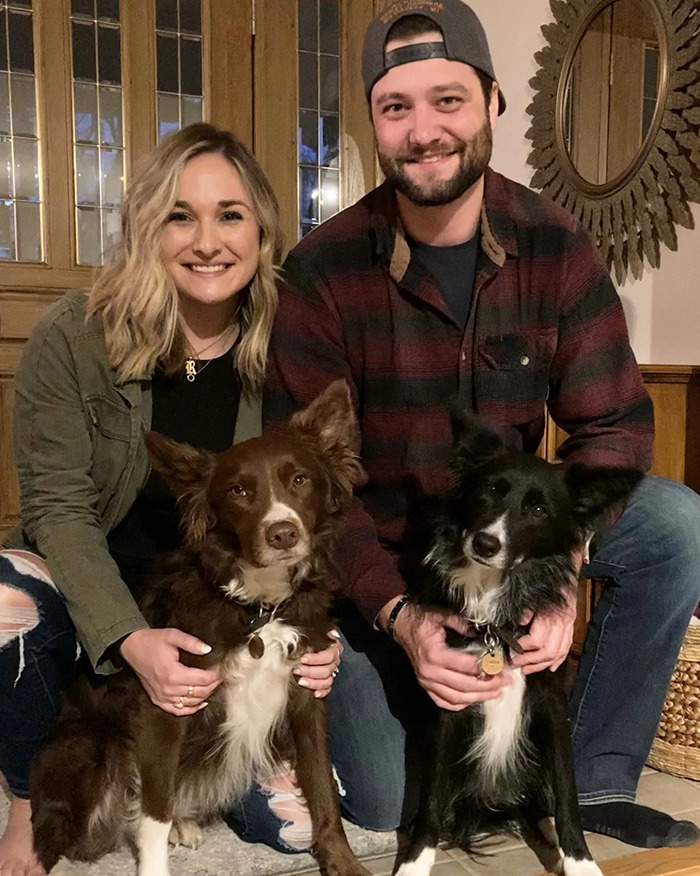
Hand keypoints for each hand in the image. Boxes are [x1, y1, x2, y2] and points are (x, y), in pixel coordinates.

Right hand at [120, 628, 220, 715]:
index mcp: (172, 673)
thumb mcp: (173, 636)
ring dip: (204, 696)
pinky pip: (177, 710)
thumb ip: (192, 642)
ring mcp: (162, 696)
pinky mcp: (157, 700)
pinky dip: (190, 709)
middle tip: (220, 677)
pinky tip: (200, 703)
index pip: (202, 680)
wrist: (132, 647)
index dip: (215, 676)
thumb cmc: (152, 641)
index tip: (222, 670)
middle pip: (199, 693)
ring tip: (212, 686)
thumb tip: (208, 650)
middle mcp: (167, 688)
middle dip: (213, 685)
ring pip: (190, 703)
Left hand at [294, 630, 342, 698]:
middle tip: (297, 670)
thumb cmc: (308, 638)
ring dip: (314, 682)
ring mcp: (332, 671)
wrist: (305, 643)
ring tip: (301, 681)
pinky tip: (314, 693)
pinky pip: (328, 689)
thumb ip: (310, 635)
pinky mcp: (327, 681)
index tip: (303, 659)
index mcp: (333, 647)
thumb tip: (303, 636)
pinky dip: (322, 692)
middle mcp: (334, 660)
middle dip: (310, 671)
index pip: (329, 655)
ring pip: (328, 680)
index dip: (316, 658)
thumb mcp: (310, 633)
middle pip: (327, 669)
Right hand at [391, 603, 505, 710]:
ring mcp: (426, 681)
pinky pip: (442, 701)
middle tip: (505, 684)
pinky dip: (459, 704)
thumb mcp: (442, 615)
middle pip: (464, 687)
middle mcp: (430, 672)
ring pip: (455, 698)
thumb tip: (483, 632)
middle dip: (487, 687)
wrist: (401, 624)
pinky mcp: (424, 685)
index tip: (503, 669)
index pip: (467, 667)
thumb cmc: (422, 618)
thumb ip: (462, 624)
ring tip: (495, 694)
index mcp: (435, 654)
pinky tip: (473, 700)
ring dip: (477, 698)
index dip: (487, 669)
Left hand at [511, 557, 580, 674]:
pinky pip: (566, 648)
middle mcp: (562, 622)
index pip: (537, 640)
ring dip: (541, 664)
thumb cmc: (545, 577)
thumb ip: (525, 607)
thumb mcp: (530, 589)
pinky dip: (558, 659)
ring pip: (558, 653)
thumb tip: (520, 621)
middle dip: (530, 661)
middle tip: (516, 664)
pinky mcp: (571, 626)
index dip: (522, 649)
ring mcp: (568, 625)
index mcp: (550, 614)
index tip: (511, 652)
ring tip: (527, 668)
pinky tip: (550, 666)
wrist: (565, 569)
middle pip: (548, 651)